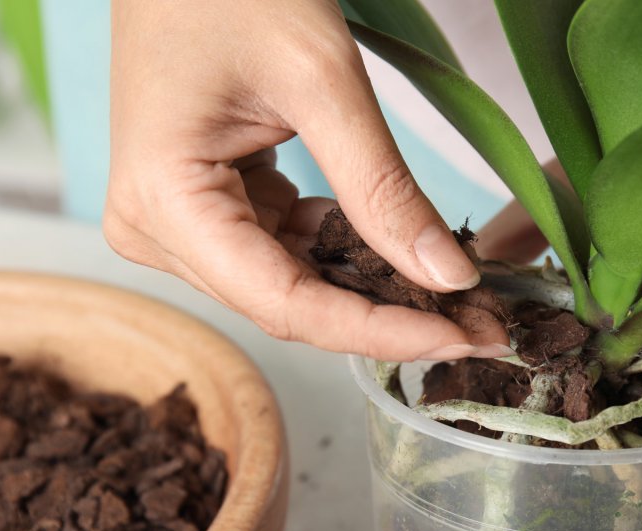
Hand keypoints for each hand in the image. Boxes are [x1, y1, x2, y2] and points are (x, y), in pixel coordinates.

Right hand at [104, 0, 507, 360]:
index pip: (287, 304)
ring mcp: (178, 221)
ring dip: (377, 293)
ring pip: (294, 286)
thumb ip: (384, 188)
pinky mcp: (207, 206)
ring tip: (461, 299)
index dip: (382, 331)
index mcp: (164, 204)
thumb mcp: (321, 80)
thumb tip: (450, 278)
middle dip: (392, 318)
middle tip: (484, 326)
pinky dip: (349, 255)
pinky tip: (408, 257)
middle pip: (291, 304)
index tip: (466, 337)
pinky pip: (286, 252)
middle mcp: (157, 229)